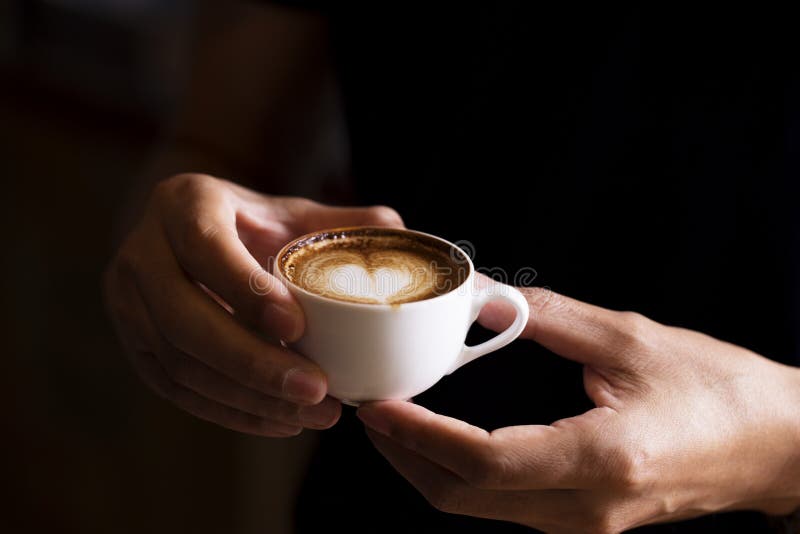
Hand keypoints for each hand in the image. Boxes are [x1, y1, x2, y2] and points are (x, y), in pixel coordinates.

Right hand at [105, 173, 402, 436]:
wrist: (191, 239)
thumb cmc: (252, 224)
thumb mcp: (290, 211)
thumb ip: (341, 221)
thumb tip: (396, 227)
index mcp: (183, 203)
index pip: (204, 246)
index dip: (245, 289)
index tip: (298, 327)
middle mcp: (142, 252)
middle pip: (184, 318)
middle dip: (252, 362)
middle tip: (318, 390)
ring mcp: (127, 303)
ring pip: (178, 362)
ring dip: (248, 397)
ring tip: (313, 413)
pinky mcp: (134, 345)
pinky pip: (176, 389)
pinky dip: (230, 412)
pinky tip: (281, 423)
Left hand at [357, 285, 799, 531]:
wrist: (777, 446)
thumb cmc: (720, 390)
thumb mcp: (632, 339)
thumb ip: (552, 318)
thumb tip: (488, 299)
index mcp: (598, 459)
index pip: (481, 459)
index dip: (419, 432)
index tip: (381, 404)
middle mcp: (584, 505)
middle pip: (464, 495)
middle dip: (406, 455)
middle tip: (373, 409)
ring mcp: (585, 521)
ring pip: (479, 508)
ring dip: (428, 467)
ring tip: (398, 421)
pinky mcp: (587, 517)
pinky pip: (506, 506)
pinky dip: (463, 474)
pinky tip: (448, 437)